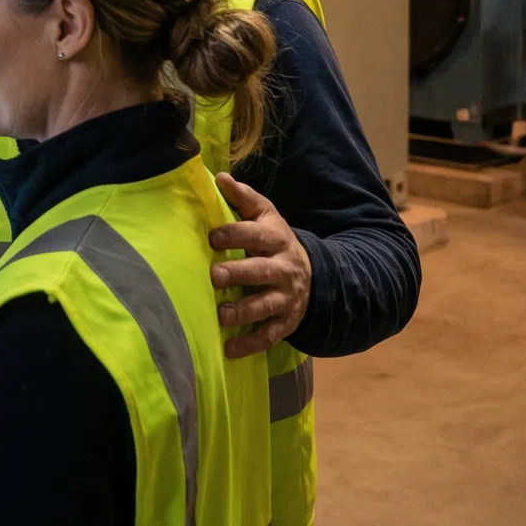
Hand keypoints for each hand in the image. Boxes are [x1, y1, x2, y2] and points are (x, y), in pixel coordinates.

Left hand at [209, 174, 312, 359]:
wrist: (313, 275)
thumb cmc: (275, 241)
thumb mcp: (266, 217)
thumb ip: (243, 198)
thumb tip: (219, 176)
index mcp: (277, 239)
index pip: (257, 235)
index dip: (236, 235)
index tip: (213, 237)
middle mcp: (284, 269)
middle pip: (262, 272)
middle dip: (239, 274)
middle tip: (214, 276)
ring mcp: (286, 298)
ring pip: (266, 306)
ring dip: (244, 312)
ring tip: (221, 316)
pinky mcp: (286, 322)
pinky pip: (269, 335)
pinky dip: (251, 344)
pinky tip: (229, 349)